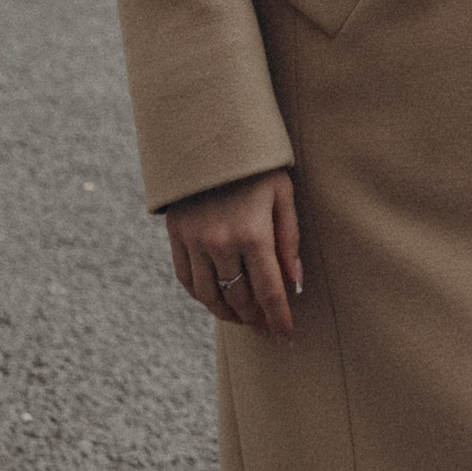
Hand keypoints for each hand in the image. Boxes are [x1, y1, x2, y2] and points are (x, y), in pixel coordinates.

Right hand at [164, 169, 301, 337]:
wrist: (210, 134)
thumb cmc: (256, 164)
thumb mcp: (283, 194)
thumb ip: (290, 241)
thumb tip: (295, 284)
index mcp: (253, 233)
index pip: (269, 292)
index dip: (279, 319)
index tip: (287, 336)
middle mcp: (220, 242)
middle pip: (239, 299)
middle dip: (256, 319)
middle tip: (268, 328)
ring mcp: (194, 241)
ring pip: (210, 297)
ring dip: (229, 314)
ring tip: (244, 318)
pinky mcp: (176, 235)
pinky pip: (187, 280)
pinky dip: (202, 297)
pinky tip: (217, 299)